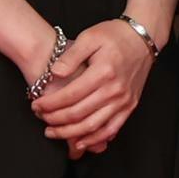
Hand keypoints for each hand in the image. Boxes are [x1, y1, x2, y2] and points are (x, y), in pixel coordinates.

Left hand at [36, 20, 156, 154]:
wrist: (142, 39)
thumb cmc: (115, 35)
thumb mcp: (90, 36)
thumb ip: (71, 56)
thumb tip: (55, 73)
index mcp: (103, 72)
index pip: (70, 96)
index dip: (50, 104)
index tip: (36, 105)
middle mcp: (114, 90)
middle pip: (79, 114)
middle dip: (55, 120)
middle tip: (41, 119)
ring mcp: (123, 101)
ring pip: (93, 126)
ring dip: (70, 134)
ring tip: (53, 133)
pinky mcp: (129, 106)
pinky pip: (111, 129)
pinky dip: (95, 139)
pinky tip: (80, 142)